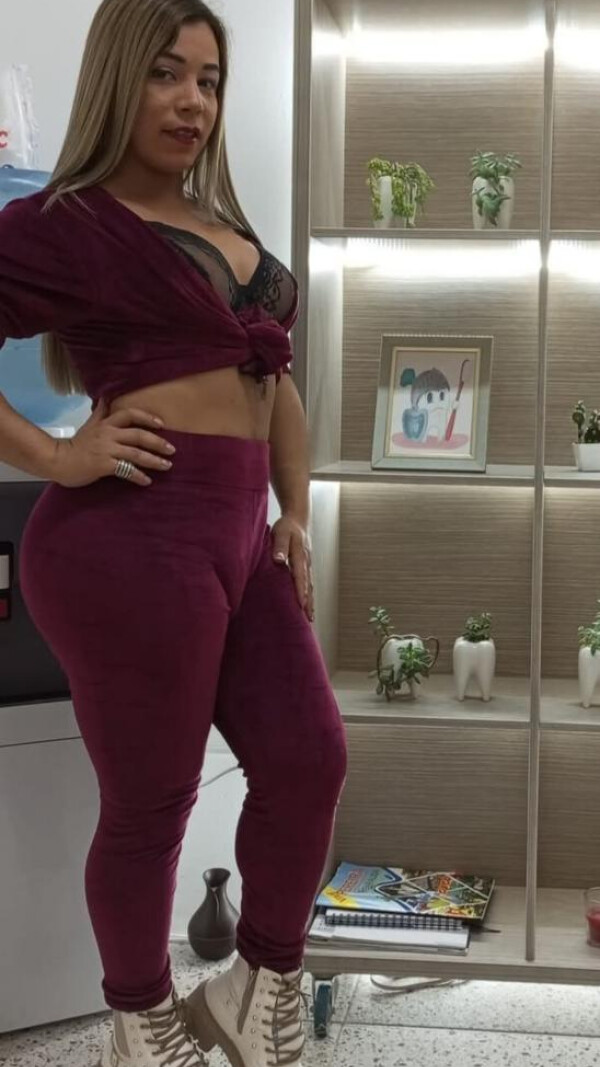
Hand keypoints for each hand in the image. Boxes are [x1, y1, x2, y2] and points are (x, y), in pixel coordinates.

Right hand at [51, 398, 175, 488]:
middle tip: (172, 450)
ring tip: (167, 466)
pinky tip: (147, 481)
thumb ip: (100, 413)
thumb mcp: (89, 425)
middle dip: (158, 442)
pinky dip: (139, 476)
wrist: (58, 460)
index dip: (147, 417)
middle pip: (139, 435)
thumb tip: (105, 397)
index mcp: (106, 424)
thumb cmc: (76, 445)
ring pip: (136, 454)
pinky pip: (126, 470)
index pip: (130, 414)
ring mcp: (107, 450)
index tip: (162, 424)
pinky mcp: (104, 465)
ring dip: (154, 460)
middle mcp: (109, 435)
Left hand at [272, 514, 313, 621]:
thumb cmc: (287, 526)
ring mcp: (308, 565)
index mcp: (299, 555)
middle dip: (308, 602)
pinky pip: (309, 583)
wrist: (298, 519)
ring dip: (310, 601)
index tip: (301, 605)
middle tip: (308, 619)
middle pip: (308, 585)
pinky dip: (309, 595)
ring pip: (310, 586)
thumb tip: (278, 560)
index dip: (300, 592)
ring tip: (310, 617)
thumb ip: (279, 546)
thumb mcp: (280, 532)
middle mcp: (306, 563)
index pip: (299, 577)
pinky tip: (307, 604)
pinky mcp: (306, 567)